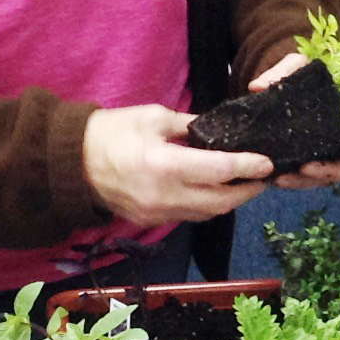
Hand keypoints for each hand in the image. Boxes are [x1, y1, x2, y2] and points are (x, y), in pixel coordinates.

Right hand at [82, 105, 270, 224]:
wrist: (70, 163)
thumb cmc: (111, 132)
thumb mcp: (154, 117)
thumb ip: (191, 125)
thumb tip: (219, 129)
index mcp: (165, 166)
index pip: (219, 170)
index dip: (248, 167)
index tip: (268, 163)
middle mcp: (164, 196)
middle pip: (220, 201)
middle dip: (247, 191)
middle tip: (264, 178)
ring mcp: (156, 213)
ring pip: (206, 213)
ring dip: (229, 201)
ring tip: (245, 184)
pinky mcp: (149, 221)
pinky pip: (189, 216)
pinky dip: (207, 205)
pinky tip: (216, 191)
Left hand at [248, 52, 339, 189]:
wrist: (294, 82)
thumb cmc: (307, 72)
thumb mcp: (300, 64)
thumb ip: (285, 70)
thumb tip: (257, 87)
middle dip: (330, 171)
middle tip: (306, 169)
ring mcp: (330, 154)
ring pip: (328, 178)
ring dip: (307, 181)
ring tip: (282, 178)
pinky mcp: (311, 162)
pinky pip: (307, 179)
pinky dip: (295, 180)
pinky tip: (276, 178)